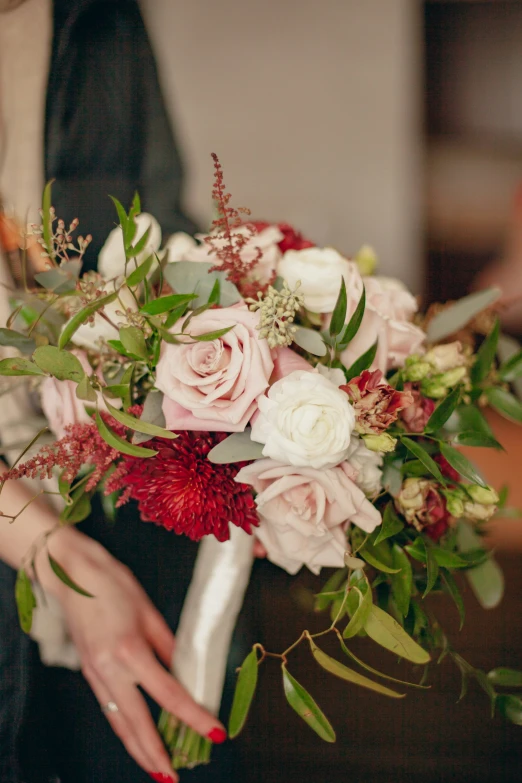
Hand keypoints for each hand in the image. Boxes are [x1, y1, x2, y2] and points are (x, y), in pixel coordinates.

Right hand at [41, 531, 225, 781]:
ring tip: (156, 768)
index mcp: (131, 650)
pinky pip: (108, 708)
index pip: (169, 694)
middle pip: (136, 723)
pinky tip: (135, 736)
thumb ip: (169, 645)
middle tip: (174, 776)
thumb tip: (186, 670)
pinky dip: (123, 728)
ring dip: (137, 749)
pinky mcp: (89, 671)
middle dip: (156, 754)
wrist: (73, 575)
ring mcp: (95, 673)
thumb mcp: (150, 611)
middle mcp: (110, 668)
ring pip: (118, 722)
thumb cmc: (113, 584)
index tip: (214, 731)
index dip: (194, 716)